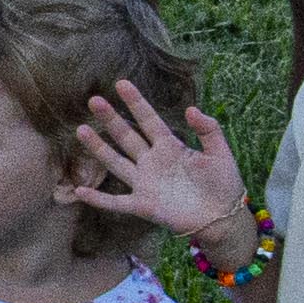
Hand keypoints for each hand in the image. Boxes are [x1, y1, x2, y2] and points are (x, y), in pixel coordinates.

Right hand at [68, 79, 250, 262]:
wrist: (224, 218)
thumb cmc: (223, 185)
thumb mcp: (221, 153)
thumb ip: (209, 130)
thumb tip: (191, 109)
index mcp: (170, 147)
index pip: (149, 120)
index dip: (136, 102)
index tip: (121, 84)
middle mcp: (152, 162)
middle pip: (126, 137)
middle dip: (110, 119)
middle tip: (94, 100)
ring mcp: (144, 183)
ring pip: (115, 162)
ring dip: (98, 147)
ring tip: (81, 130)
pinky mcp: (142, 205)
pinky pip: (115, 202)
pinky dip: (98, 199)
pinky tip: (80, 191)